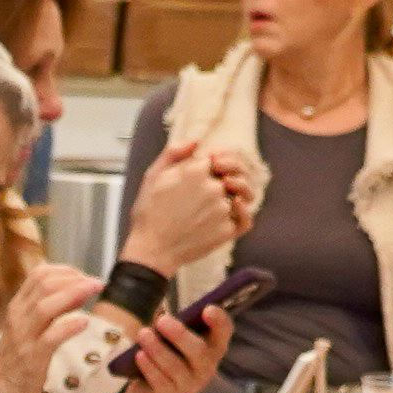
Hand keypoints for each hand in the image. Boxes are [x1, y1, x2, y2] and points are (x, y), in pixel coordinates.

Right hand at [0, 261, 104, 392]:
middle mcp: (19, 316)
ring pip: (46, 307)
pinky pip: (51, 337)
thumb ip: (48, 307)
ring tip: (94, 291)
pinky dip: (69, 326)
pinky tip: (84, 322)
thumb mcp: (28, 324)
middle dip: (74, 280)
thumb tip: (77, 290)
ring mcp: (24, 336)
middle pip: (44, 286)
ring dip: (74, 294)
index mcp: (18, 305)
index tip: (84, 277)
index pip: (39, 275)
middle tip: (96, 283)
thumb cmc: (18, 354)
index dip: (65, 271)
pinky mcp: (32, 357)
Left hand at [109, 290, 234, 392]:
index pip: (224, 331)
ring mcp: (190, 384)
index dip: (219, 320)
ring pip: (176, 367)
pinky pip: (160, 380)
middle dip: (179, 335)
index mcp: (212, 345)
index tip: (207, 309)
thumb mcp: (173, 335)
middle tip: (161, 320)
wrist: (152, 389)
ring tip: (143, 334)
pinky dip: (149, 366)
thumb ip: (172, 322)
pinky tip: (139, 355)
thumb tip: (158, 313)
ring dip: (158, 349)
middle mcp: (206, 366)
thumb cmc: (168, 352)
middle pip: (199, 352)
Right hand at [117, 140, 249, 282]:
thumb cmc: (149, 214)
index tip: (212, 170)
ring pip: (239, 195)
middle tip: (222, 184)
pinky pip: (244, 218)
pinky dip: (243, 213)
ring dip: (236, 195)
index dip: (217, 163)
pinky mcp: (226, 230)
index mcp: (195, 170)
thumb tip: (196, 141)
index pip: (218, 158)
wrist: (151, 251)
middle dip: (230, 177)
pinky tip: (235, 210)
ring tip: (224, 200)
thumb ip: (174, 153)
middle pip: (232, 175)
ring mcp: (221, 209)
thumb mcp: (153, 176)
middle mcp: (212, 187)